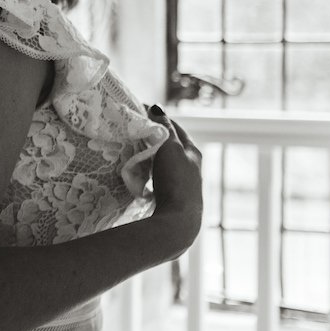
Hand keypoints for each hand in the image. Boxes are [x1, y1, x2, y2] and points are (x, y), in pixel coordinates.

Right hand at [146, 105, 203, 256]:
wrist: (178, 222)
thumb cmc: (175, 181)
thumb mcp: (169, 148)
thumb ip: (163, 128)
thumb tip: (156, 108)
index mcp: (193, 152)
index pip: (176, 127)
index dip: (160, 117)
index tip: (141, 110)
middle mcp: (193, 167)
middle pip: (172, 145)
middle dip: (155, 137)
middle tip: (136, 130)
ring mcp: (185, 184)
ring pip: (166, 163)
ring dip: (152, 156)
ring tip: (136, 151)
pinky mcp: (176, 199)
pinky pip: (161, 178)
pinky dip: (151, 172)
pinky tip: (142, 176)